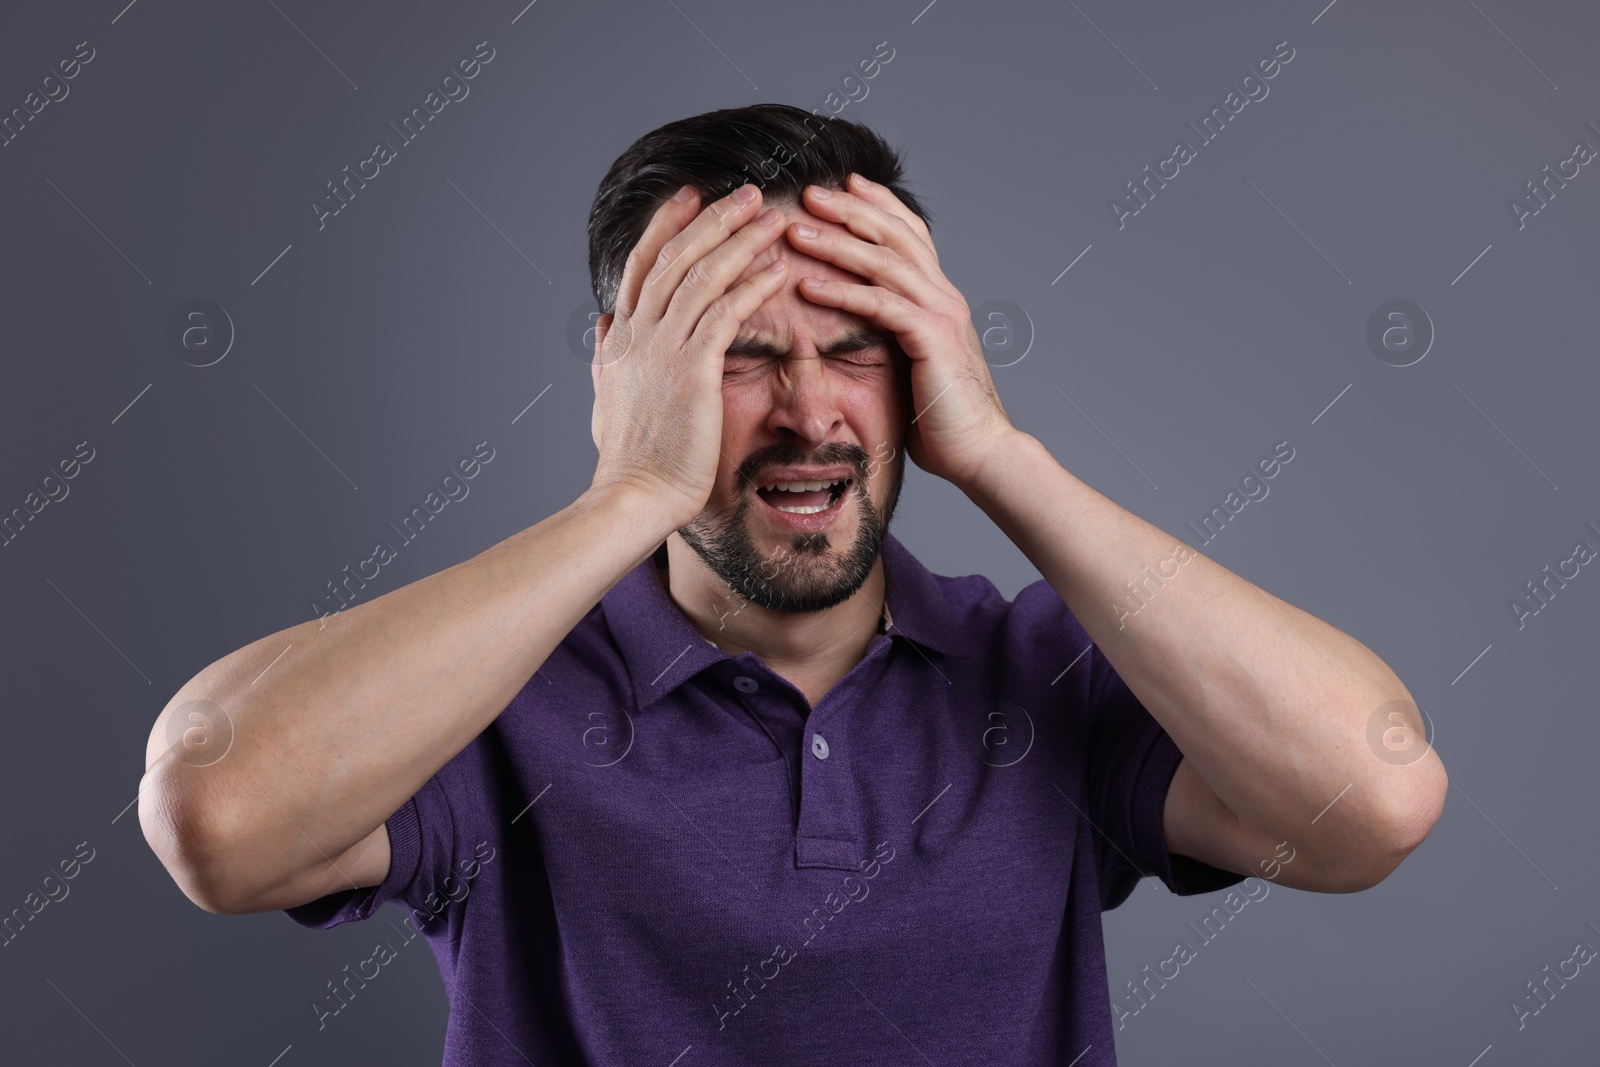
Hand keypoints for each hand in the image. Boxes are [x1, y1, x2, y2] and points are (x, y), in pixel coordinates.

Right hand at [589, 183, 789, 530]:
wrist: (632, 496)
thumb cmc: (628, 460)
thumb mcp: (605, 397)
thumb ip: (605, 356)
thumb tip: (601, 324)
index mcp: (621, 337)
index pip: (644, 264)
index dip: (668, 226)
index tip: (691, 195)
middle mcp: (639, 333)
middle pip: (677, 256)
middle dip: (714, 218)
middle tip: (747, 191)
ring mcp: (664, 349)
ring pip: (704, 275)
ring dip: (740, 240)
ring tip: (773, 216)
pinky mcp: (693, 369)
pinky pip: (727, 312)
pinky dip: (753, 285)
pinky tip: (778, 268)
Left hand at [787, 173, 1017, 491]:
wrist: (982, 450)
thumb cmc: (944, 419)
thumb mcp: (915, 366)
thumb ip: (894, 339)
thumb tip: (861, 334)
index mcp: (940, 297)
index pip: (909, 234)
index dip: (878, 204)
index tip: (843, 183)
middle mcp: (943, 295)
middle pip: (894, 234)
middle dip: (849, 209)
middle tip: (808, 192)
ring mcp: (941, 312)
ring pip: (883, 261)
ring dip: (835, 242)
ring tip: (795, 230)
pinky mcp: (932, 337)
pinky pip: (880, 304)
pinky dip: (842, 291)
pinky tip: (808, 285)